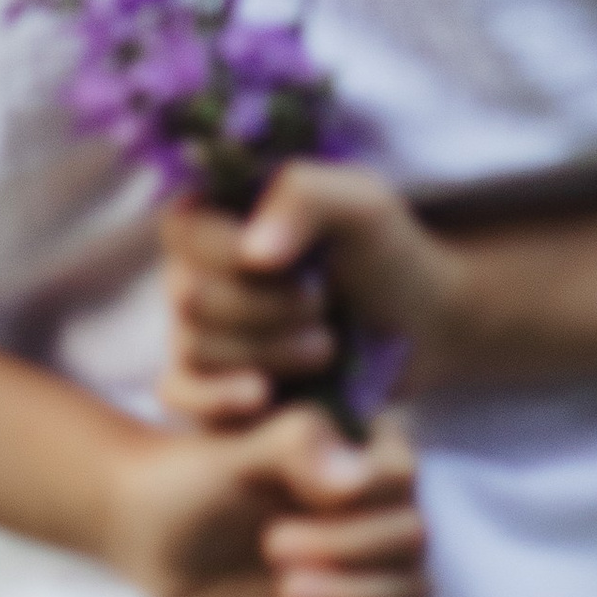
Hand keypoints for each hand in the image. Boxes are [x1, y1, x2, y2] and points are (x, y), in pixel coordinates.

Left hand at [96, 403, 429, 596]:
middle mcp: (375, 504)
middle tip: (273, 547)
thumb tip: (354, 480)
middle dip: (349, 551)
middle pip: (412, 538)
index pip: (402, 480)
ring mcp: (365, 562)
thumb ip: (296, 445)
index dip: (354, 509)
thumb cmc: (195, 475)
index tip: (279, 521)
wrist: (158, 530)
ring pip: (411, 589)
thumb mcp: (235, 452)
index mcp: (362, 448)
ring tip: (287, 590)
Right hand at [160, 165, 468, 428]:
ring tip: (326, 344)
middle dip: (267, 308)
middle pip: (189, 296)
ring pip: (194, 348)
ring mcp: (198, 328)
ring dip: (270, 351)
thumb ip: (305, 198)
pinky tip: (263, 395)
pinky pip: (181, 395)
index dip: (240, 256)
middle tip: (323, 304)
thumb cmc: (384, 251)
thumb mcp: (361, 203)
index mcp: (218, 210)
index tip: (306, 265)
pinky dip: (218, 398)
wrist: (415, 325)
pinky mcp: (209, 384)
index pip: (186, 232)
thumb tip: (254, 253)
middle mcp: (195, 267)